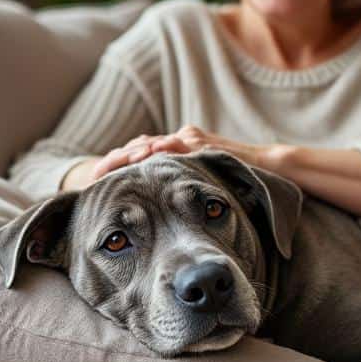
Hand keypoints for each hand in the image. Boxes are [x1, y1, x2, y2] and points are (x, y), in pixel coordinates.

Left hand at [90, 126, 267, 179]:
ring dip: (125, 156)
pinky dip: (151, 153)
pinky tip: (135, 162)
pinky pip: (170, 146)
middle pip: (136, 148)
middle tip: (91, 176)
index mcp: (176, 151)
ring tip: (104, 169)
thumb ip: (185, 195)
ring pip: (147, 145)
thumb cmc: (237, 183)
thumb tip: (165, 221)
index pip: (139, 157)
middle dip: (113, 161)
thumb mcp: (203, 189)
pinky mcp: (197, 143)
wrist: (268, 167)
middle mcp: (178, 141)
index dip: (118, 169)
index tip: (97, 184)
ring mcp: (187, 140)